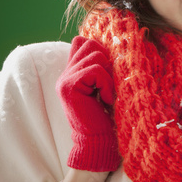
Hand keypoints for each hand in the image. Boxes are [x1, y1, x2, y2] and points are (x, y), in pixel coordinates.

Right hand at [56, 36, 119, 171]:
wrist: (98, 140)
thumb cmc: (106, 114)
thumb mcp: (105, 85)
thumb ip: (102, 66)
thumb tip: (116, 44)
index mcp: (73, 71)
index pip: (82, 42)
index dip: (99, 49)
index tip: (107, 71)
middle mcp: (66, 73)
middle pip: (90, 44)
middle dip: (106, 60)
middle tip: (107, 84)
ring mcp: (65, 79)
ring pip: (95, 55)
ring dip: (108, 75)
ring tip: (106, 93)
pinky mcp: (69, 86)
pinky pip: (96, 70)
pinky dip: (106, 84)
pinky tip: (104, 99)